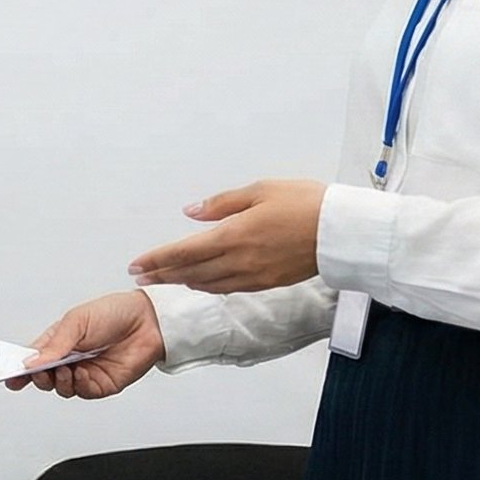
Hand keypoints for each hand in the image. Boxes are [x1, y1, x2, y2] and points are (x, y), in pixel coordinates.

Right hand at [11, 289, 167, 398]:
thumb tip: (31, 362)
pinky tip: (82, 373)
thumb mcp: (77, 322)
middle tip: (37, 373)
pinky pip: (84, 392)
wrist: (149, 320)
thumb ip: (54, 345)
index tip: (8, 376)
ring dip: (58, 382)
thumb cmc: (114, 312)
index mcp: (58, 341)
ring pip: (61, 389)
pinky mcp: (102, 384)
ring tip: (64, 370)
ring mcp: (85, 373)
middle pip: (43, 378)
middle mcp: (69, 359)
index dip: (18, 369)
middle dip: (36, 378)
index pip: (32, 359)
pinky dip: (79, 385)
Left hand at [127, 179, 325, 295]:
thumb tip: (191, 212)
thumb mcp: (260, 190)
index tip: (136, 265)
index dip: (157, 260)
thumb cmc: (306, 204)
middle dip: (163, 275)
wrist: (343, 231)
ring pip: (209, 284)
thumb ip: (221, 203)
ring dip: (183, 283)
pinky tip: (201, 283)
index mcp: (234, 235)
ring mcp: (254, 275)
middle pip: (191, 272)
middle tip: (141, 278)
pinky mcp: (268, 283)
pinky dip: (209, 286)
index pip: (184, 252)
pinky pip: (229, 288)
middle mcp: (239, 260)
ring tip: (165, 281)